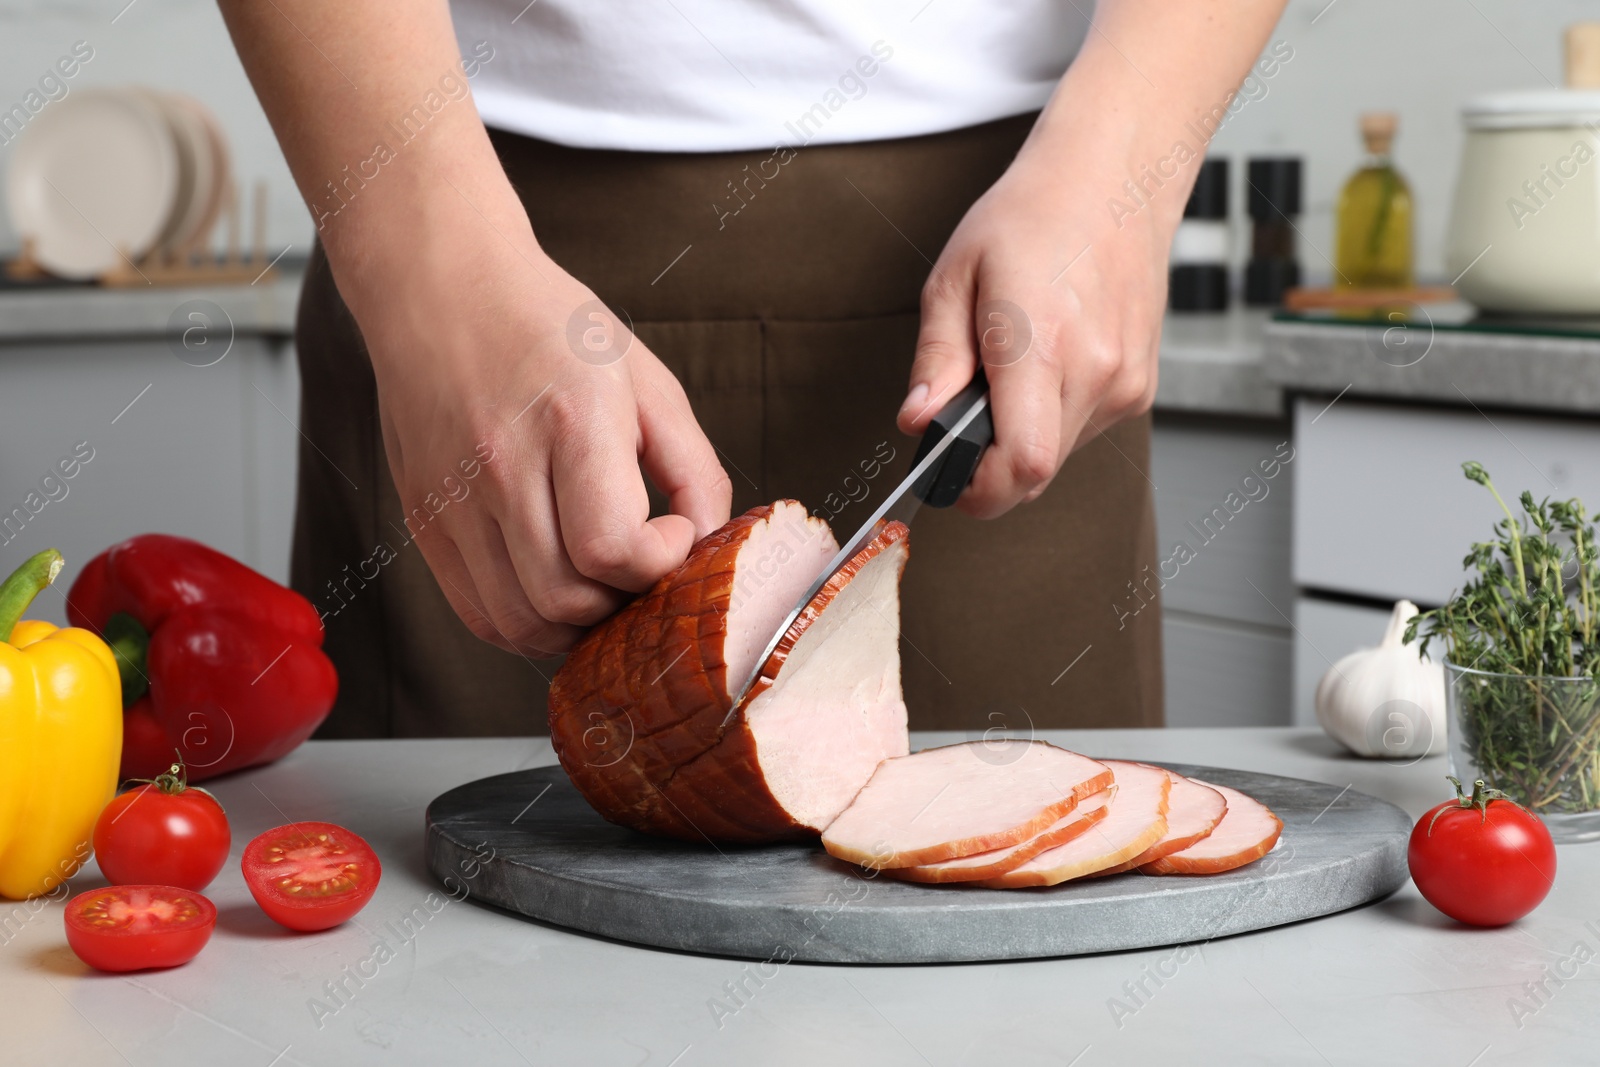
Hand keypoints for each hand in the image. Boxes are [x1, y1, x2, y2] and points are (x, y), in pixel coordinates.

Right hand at [343, 214, 731, 656]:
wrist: (440, 286)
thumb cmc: (550, 328)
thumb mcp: (647, 380)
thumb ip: (694, 467)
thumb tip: (712, 545)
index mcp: (570, 418)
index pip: (611, 548)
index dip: (658, 562)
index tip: (672, 531)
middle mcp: (501, 464)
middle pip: (565, 598)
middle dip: (621, 604)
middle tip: (641, 568)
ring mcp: (452, 498)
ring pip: (518, 622)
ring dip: (575, 626)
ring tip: (603, 588)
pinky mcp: (424, 519)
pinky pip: (479, 613)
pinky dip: (526, 625)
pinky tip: (556, 593)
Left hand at [897, 150, 1170, 518]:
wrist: (1113, 181)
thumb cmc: (1030, 219)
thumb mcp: (955, 278)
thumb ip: (936, 360)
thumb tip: (918, 420)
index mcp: (1042, 344)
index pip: (1022, 465)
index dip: (979, 489)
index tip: (948, 476)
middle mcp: (1095, 371)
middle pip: (1034, 474)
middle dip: (989, 465)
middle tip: (964, 418)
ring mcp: (1125, 382)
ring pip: (1057, 457)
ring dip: (1021, 438)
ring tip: (1009, 372)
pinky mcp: (1140, 386)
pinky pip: (1082, 431)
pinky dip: (1052, 418)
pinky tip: (1045, 365)